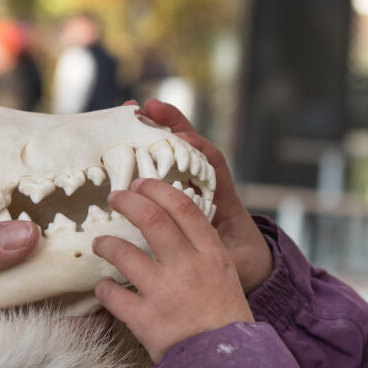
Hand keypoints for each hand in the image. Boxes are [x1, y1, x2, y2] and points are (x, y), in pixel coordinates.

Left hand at [92, 178, 253, 362]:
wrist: (227, 364)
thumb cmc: (226, 319)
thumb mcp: (225, 276)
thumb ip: (202, 252)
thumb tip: (174, 227)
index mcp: (212, 254)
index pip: (183, 206)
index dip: (157, 189)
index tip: (141, 183)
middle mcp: (188, 267)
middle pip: (151, 218)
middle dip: (127, 202)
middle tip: (114, 197)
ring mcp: (164, 292)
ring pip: (123, 253)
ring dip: (106, 244)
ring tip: (100, 243)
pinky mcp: (145, 319)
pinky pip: (111, 294)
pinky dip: (103, 288)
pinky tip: (104, 287)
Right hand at [139, 99, 272, 291]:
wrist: (246, 261)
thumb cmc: (243, 258)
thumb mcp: (237, 261)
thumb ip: (227, 257)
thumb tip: (219, 258)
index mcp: (224, 198)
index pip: (215, 164)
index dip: (199, 149)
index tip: (181, 137)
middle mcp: (206, 185)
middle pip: (191, 145)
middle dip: (172, 122)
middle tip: (147, 106)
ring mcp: (191, 185)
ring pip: (173, 150)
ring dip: (154, 128)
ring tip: (129, 109)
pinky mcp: (177, 192)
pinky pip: (160, 167)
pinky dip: (143, 150)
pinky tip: (121, 138)